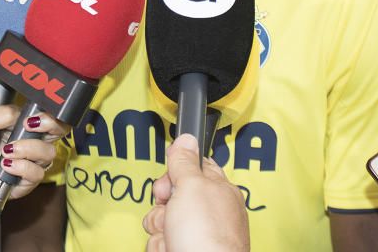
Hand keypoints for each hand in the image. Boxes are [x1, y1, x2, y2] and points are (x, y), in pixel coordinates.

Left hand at [0, 77, 67, 199]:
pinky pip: (38, 173)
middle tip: (28, 123)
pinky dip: (23, 168)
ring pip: (48, 150)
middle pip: (60, 125)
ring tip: (5, 151)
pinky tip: (6, 166)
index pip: (24, 109)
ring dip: (28, 148)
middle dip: (50, 122)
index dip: (2, 114)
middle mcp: (32, 137)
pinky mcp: (29, 179)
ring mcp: (33, 158)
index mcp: (21, 118)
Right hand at [143, 134, 248, 251]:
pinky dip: (160, 246)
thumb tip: (187, 136)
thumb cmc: (207, 237)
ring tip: (173, 237)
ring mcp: (195, 236)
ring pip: (161, 220)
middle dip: (163, 203)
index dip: (177, 171)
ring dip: (159, 228)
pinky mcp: (181, 251)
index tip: (170, 178)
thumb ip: (185, 162)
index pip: (195, 168)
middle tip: (169, 208)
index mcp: (219, 191)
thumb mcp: (192, 186)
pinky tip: (171, 250)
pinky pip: (158, 242)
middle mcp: (208, 214)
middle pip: (171, 195)